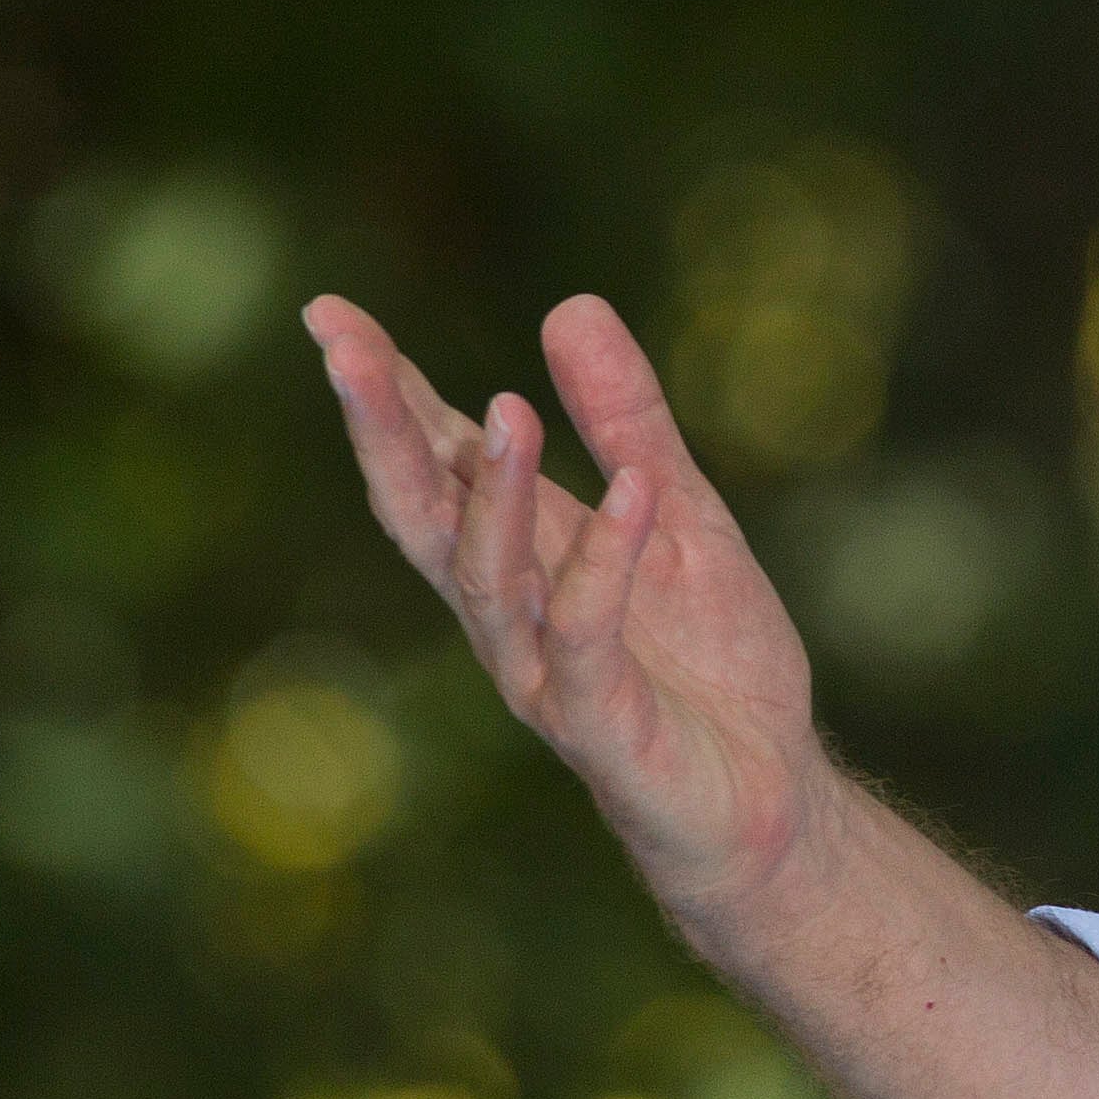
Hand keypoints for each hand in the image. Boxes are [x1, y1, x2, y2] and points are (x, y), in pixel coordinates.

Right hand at [304, 292, 834, 926]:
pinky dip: (607, 564)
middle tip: (342, 345)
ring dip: (494, 492)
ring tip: (507, 409)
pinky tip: (635, 495)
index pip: (435, 461)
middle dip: (382, 432)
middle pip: (423, 512)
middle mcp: (508, 610)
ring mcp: (544, 670)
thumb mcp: (681, 511)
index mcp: (519, 553)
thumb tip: (570, 304)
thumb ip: (628, 422)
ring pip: (491, 576)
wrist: (769, 795)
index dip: (383, 390)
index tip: (329, 312)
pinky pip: (588, 636)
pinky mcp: (600, 723)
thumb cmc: (710, 662)